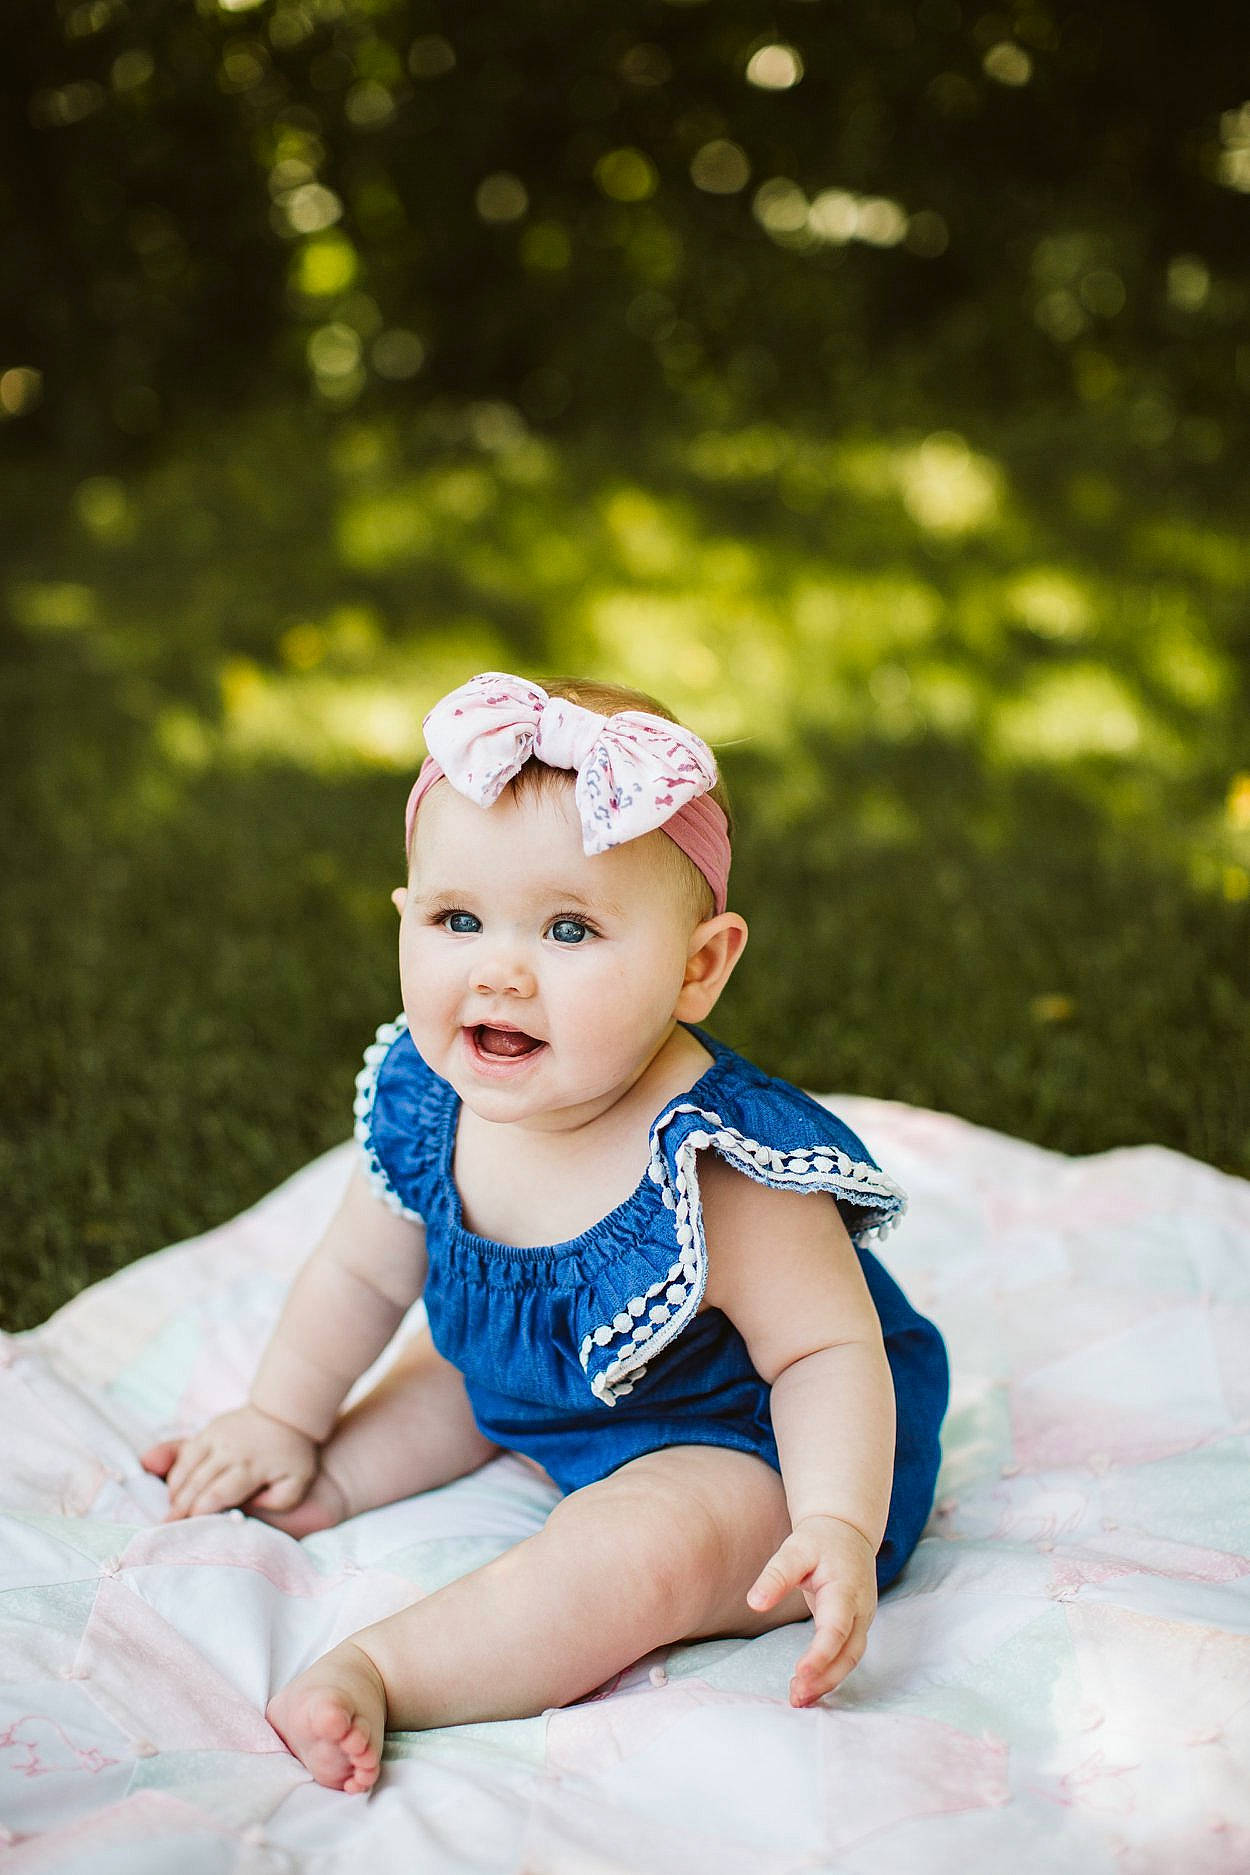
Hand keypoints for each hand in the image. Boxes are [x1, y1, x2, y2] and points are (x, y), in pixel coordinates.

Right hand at [140, 1404, 319, 1520]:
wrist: (288, 1413)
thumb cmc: (293, 1454)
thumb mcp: (298, 1481)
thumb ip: (279, 1501)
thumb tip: (250, 1509)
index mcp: (251, 1466)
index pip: (218, 1493)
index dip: (200, 1511)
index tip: (190, 1528)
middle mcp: (230, 1450)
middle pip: (198, 1482)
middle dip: (181, 1506)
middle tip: (166, 1527)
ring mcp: (217, 1436)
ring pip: (187, 1466)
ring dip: (175, 1490)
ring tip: (170, 1510)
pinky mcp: (210, 1428)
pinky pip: (187, 1451)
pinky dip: (176, 1471)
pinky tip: (174, 1488)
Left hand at [746, 1513, 877, 1705]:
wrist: (848, 1532)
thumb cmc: (819, 1541)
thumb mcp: (795, 1549)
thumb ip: (776, 1575)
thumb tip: (754, 1603)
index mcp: (846, 1589)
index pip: (837, 1628)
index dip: (821, 1654)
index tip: (801, 1674)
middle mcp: (860, 1609)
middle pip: (849, 1653)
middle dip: (825, 1679)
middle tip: (796, 1697)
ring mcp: (863, 1620)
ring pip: (851, 1659)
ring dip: (828, 1682)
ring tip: (798, 1699)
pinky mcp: (856, 1627)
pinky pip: (847, 1656)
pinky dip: (830, 1674)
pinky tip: (808, 1687)